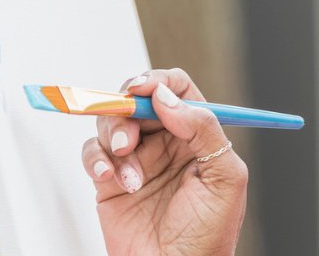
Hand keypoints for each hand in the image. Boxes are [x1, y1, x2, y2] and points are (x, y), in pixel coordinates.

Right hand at [81, 68, 247, 254]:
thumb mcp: (225, 177)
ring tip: (126, 164)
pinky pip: (93, 153)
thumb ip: (203, 130)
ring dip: (115, 135)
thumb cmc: (208, 235)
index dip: (159, 82)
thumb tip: (169, 97)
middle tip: (129, 128)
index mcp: (197, 137)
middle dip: (129, 108)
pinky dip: (96, 159)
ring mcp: (137, 160)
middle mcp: (166, 144)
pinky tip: (112, 177)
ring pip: (112, 122)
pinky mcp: (110, 180)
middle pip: (138, 101)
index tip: (144, 89)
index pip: (178, 90)